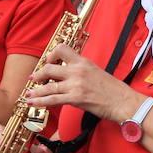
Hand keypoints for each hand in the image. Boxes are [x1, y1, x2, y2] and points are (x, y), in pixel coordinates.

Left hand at [25, 42, 141, 123]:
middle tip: (33, 79)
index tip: (48, 62)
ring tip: (28, 94)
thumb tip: (69, 75)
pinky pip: (53, 99)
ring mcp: (75, 84)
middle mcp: (77, 70)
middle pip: (49, 68)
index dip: (51, 55)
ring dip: (35, 91)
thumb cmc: (114, 90)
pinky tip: (33, 102)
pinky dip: (40, 101)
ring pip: (48, 86)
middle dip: (38, 75)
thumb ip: (82, 71)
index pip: (61, 49)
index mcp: (83, 62)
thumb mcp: (97, 72)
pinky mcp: (75, 98)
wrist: (123, 101)